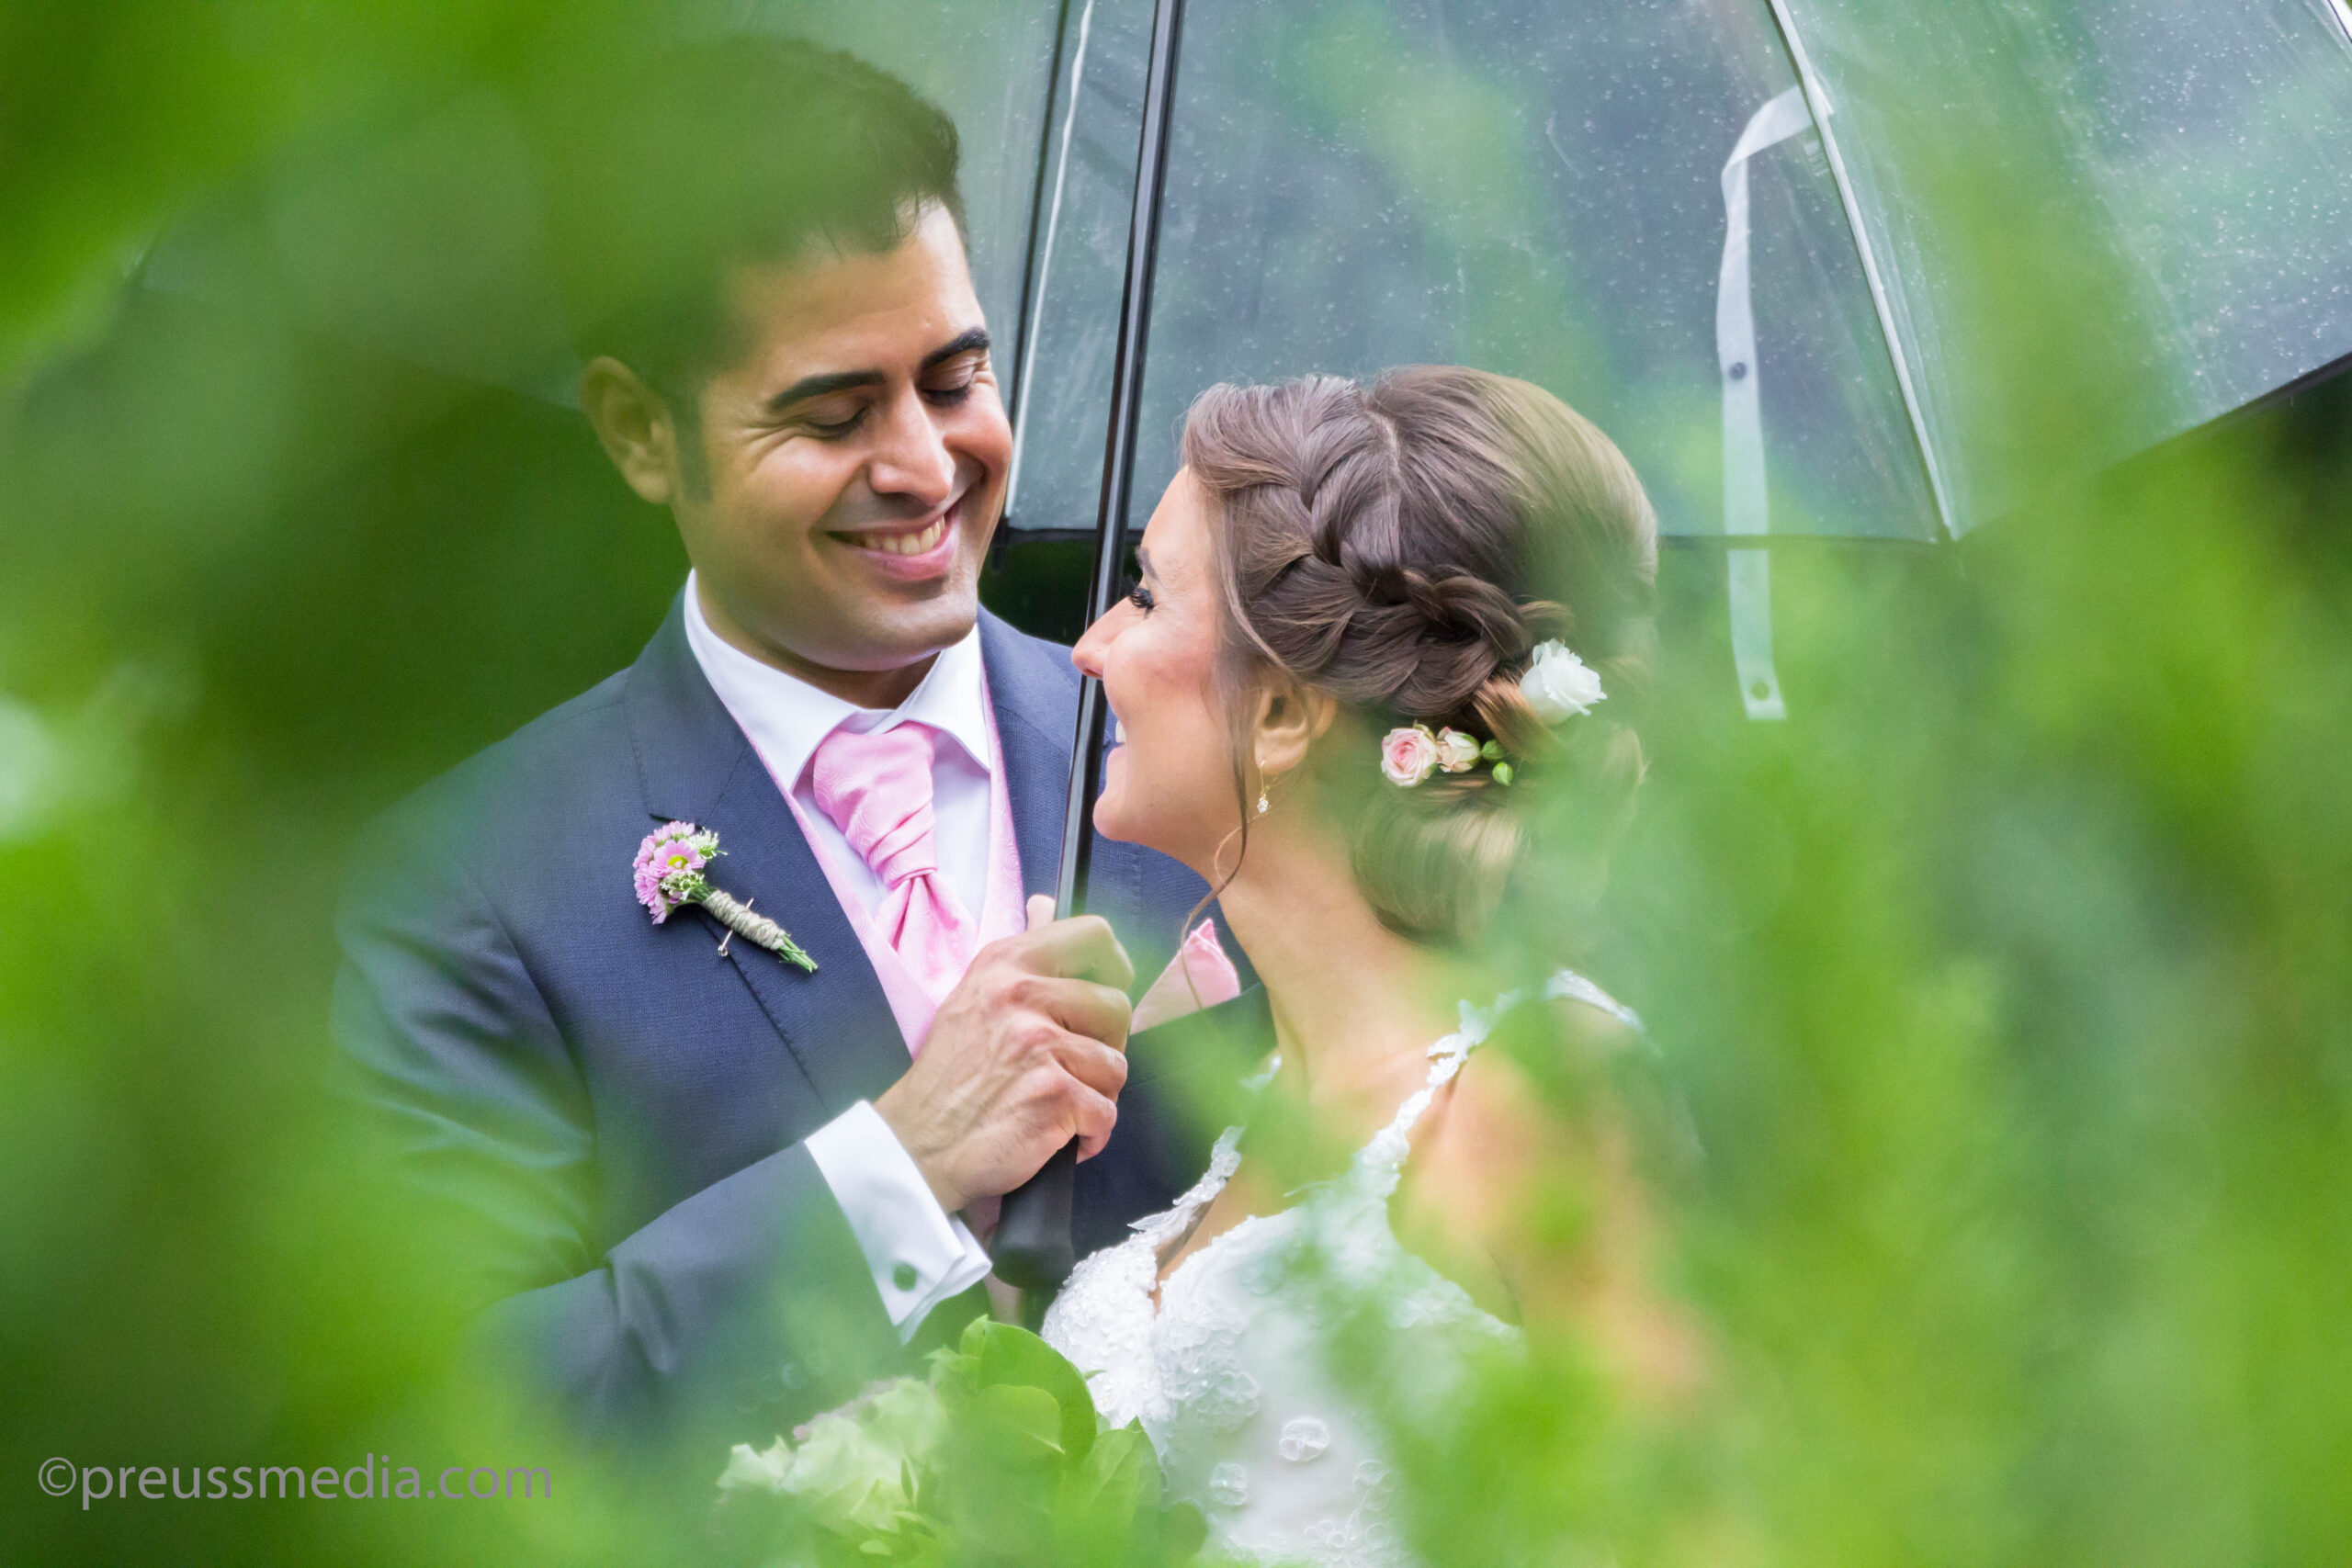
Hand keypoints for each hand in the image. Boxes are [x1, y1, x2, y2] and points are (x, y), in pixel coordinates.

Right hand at [875, 895, 1133, 1213]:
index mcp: (1005, 964)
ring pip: (1116, 1065)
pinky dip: (1089, 1134)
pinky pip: (1106, 1112)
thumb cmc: (949, 1077)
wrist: (918, 1146)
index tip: (1106, 989)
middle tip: (1072, 1068)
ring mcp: (1040, 1044)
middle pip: (1117, 1006)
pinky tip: (1057, 1135)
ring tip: (1055, 1104)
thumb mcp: (975, 995)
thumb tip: (1047, 904)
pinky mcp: (1055, 1094)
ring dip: (1095, 1094)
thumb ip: (1020, 954)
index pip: (1092, 934)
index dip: (1114, 965)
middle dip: (1105, 1045)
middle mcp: (1022, 995)